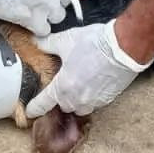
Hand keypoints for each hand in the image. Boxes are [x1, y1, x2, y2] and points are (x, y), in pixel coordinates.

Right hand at [0, 0, 74, 35]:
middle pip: (64, 2)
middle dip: (53, 3)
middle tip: (38, 3)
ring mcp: (46, 3)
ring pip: (57, 18)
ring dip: (45, 16)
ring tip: (31, 12)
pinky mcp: (34, 18)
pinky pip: (44, 30)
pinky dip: (35, 28)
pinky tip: (25, 21)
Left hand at [24, 20, 149, 117]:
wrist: (123, 48)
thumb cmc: (94, 44)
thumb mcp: (66, 40)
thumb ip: (48, 44)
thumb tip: (36, 42)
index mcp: (62, 87)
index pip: (43, 104)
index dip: (34, 108)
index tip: (30, 112)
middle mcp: (76, 99)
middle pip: (62, 104)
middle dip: (61, 95)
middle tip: (64, 79)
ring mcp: (93, 102)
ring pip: (79, 106)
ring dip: (76, 97)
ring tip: (80, 79)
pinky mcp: (107, 100)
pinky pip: (94, 103)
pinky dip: (91, 94)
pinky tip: (94, 79)